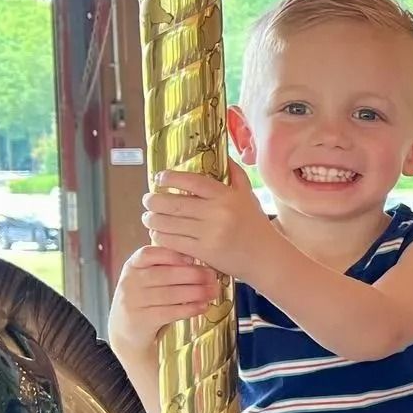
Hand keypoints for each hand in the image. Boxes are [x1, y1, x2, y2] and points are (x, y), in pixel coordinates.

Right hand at [108, 245, 220, 363]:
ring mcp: (133, 302)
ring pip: (168, 294)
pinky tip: (203, 306)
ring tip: (213, 292)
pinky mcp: (141, 320)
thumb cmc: (147, 299)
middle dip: (193, 275)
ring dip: (196, 292)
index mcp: (133, 265)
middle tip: (213, 277)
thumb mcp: (149, 279)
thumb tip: (199, 261)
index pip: (148, 254)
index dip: (172, 255)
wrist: (128, 330)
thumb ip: (167, 267)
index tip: (193, 259)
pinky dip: (189, 308)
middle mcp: (130, 281)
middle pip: (164, 274)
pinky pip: (169, 312)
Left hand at [142, 160, 274, 281]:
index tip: (160, 177)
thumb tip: (222, 154)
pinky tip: (158, 232)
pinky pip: (172, 241)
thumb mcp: (248, 196)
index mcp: (227, 196)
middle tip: (147, 199)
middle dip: (153, 200)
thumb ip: (236, 175)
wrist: (265, 257)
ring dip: (152, 219)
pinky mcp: (203, 252)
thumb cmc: (255, 225)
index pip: (192, 181)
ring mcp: (209, 234)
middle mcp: (217, 213)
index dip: (171, 177)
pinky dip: (160, 236)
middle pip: (173, 203)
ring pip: (168, 223)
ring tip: (148, 216)